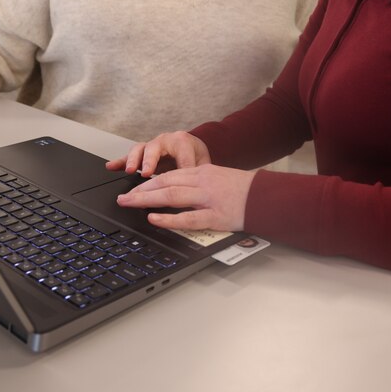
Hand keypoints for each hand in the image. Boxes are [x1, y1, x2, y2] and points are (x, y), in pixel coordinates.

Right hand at [105, 131, 210, 176]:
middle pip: (154, 148)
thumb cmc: (196, 156)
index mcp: (183, 142)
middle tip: (146, 173)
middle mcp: (165, 140)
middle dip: (150, 160)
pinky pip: (128, 156)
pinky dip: (119, 161)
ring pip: (140, 149)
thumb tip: (198, 188)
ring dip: (133, 160)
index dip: (178, 168)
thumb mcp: (203, 164)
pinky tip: (110, 167)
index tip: (176, 181)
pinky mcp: (142, 154)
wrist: (192, 148)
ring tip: (129, 170)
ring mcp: (152, 146)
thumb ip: (199, 173)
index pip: (181, 155)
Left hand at [114, 164, 253, 231]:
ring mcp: (208, 199)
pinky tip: (154, 219)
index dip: (148, 182)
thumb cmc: (245, 189)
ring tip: (129, 204)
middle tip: (123, 198)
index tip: (133, 188)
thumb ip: (198, 183)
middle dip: (140, 190)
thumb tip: (174, 192)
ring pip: (171, 195)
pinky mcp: (215, 216)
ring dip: (146, 200)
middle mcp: (203, 182)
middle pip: (165, 182)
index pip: (169, 174)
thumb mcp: (219, 178)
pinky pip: (187, 218)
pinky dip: (168, 219)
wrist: (267, 196)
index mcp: (203, 172)